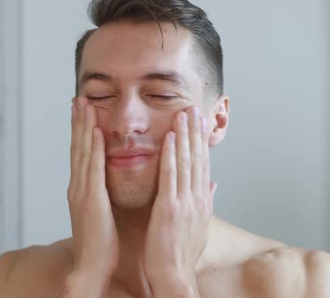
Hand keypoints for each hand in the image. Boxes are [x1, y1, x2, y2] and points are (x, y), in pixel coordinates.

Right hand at [65, 97, 117, 295]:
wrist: (92, 267)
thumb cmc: (100, 245)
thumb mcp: (100, 215)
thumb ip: (101, 197)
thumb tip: (105, 186)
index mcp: (81, 190)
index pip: (81, 155)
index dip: (80, 132)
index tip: (83, 112)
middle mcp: (77, 187)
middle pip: (77, 148)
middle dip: (78, 122)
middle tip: (78, 98)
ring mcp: (81, 193)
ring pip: (82, 152)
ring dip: (83, 127)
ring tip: (84, 104)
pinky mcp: (90, 201)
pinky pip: (93, 169)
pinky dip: (94, 148)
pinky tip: (96, 132)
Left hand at [143, 107, 215, 296]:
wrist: (173, 275)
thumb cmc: (180, 253)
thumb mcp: (198, 225)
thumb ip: (206, 202)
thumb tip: (214, 185)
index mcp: (201, 201)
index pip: (202, 164)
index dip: (201, 142)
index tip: (199, 122)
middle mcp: (196, 198)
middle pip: (197, 158)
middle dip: (195, 132)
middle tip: (193, 108)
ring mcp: (184, 202)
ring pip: (185, 162)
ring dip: (184, 136)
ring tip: (183, 114)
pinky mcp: (169, 208)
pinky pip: (170, 177)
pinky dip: (170, 155)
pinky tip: (168, 138)